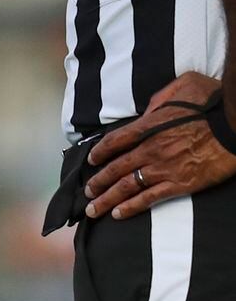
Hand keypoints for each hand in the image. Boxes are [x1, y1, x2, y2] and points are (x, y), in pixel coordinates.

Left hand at [86, 73, 235, 218]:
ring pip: (127, 186)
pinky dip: (131, 207)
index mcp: (148, 126)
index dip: (99, 151)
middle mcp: (150, 149)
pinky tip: (118, 214)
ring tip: (93, 208)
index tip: (91, 160)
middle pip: (115, 168)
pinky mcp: (181, 184)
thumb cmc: (213, 102)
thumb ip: (160, 98)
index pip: (114, 140)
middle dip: (97, 182)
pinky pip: (150, 198)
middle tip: (86, 192)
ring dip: (107, 198)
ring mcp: (164, 168)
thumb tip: (148, 110)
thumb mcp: (182, 86)